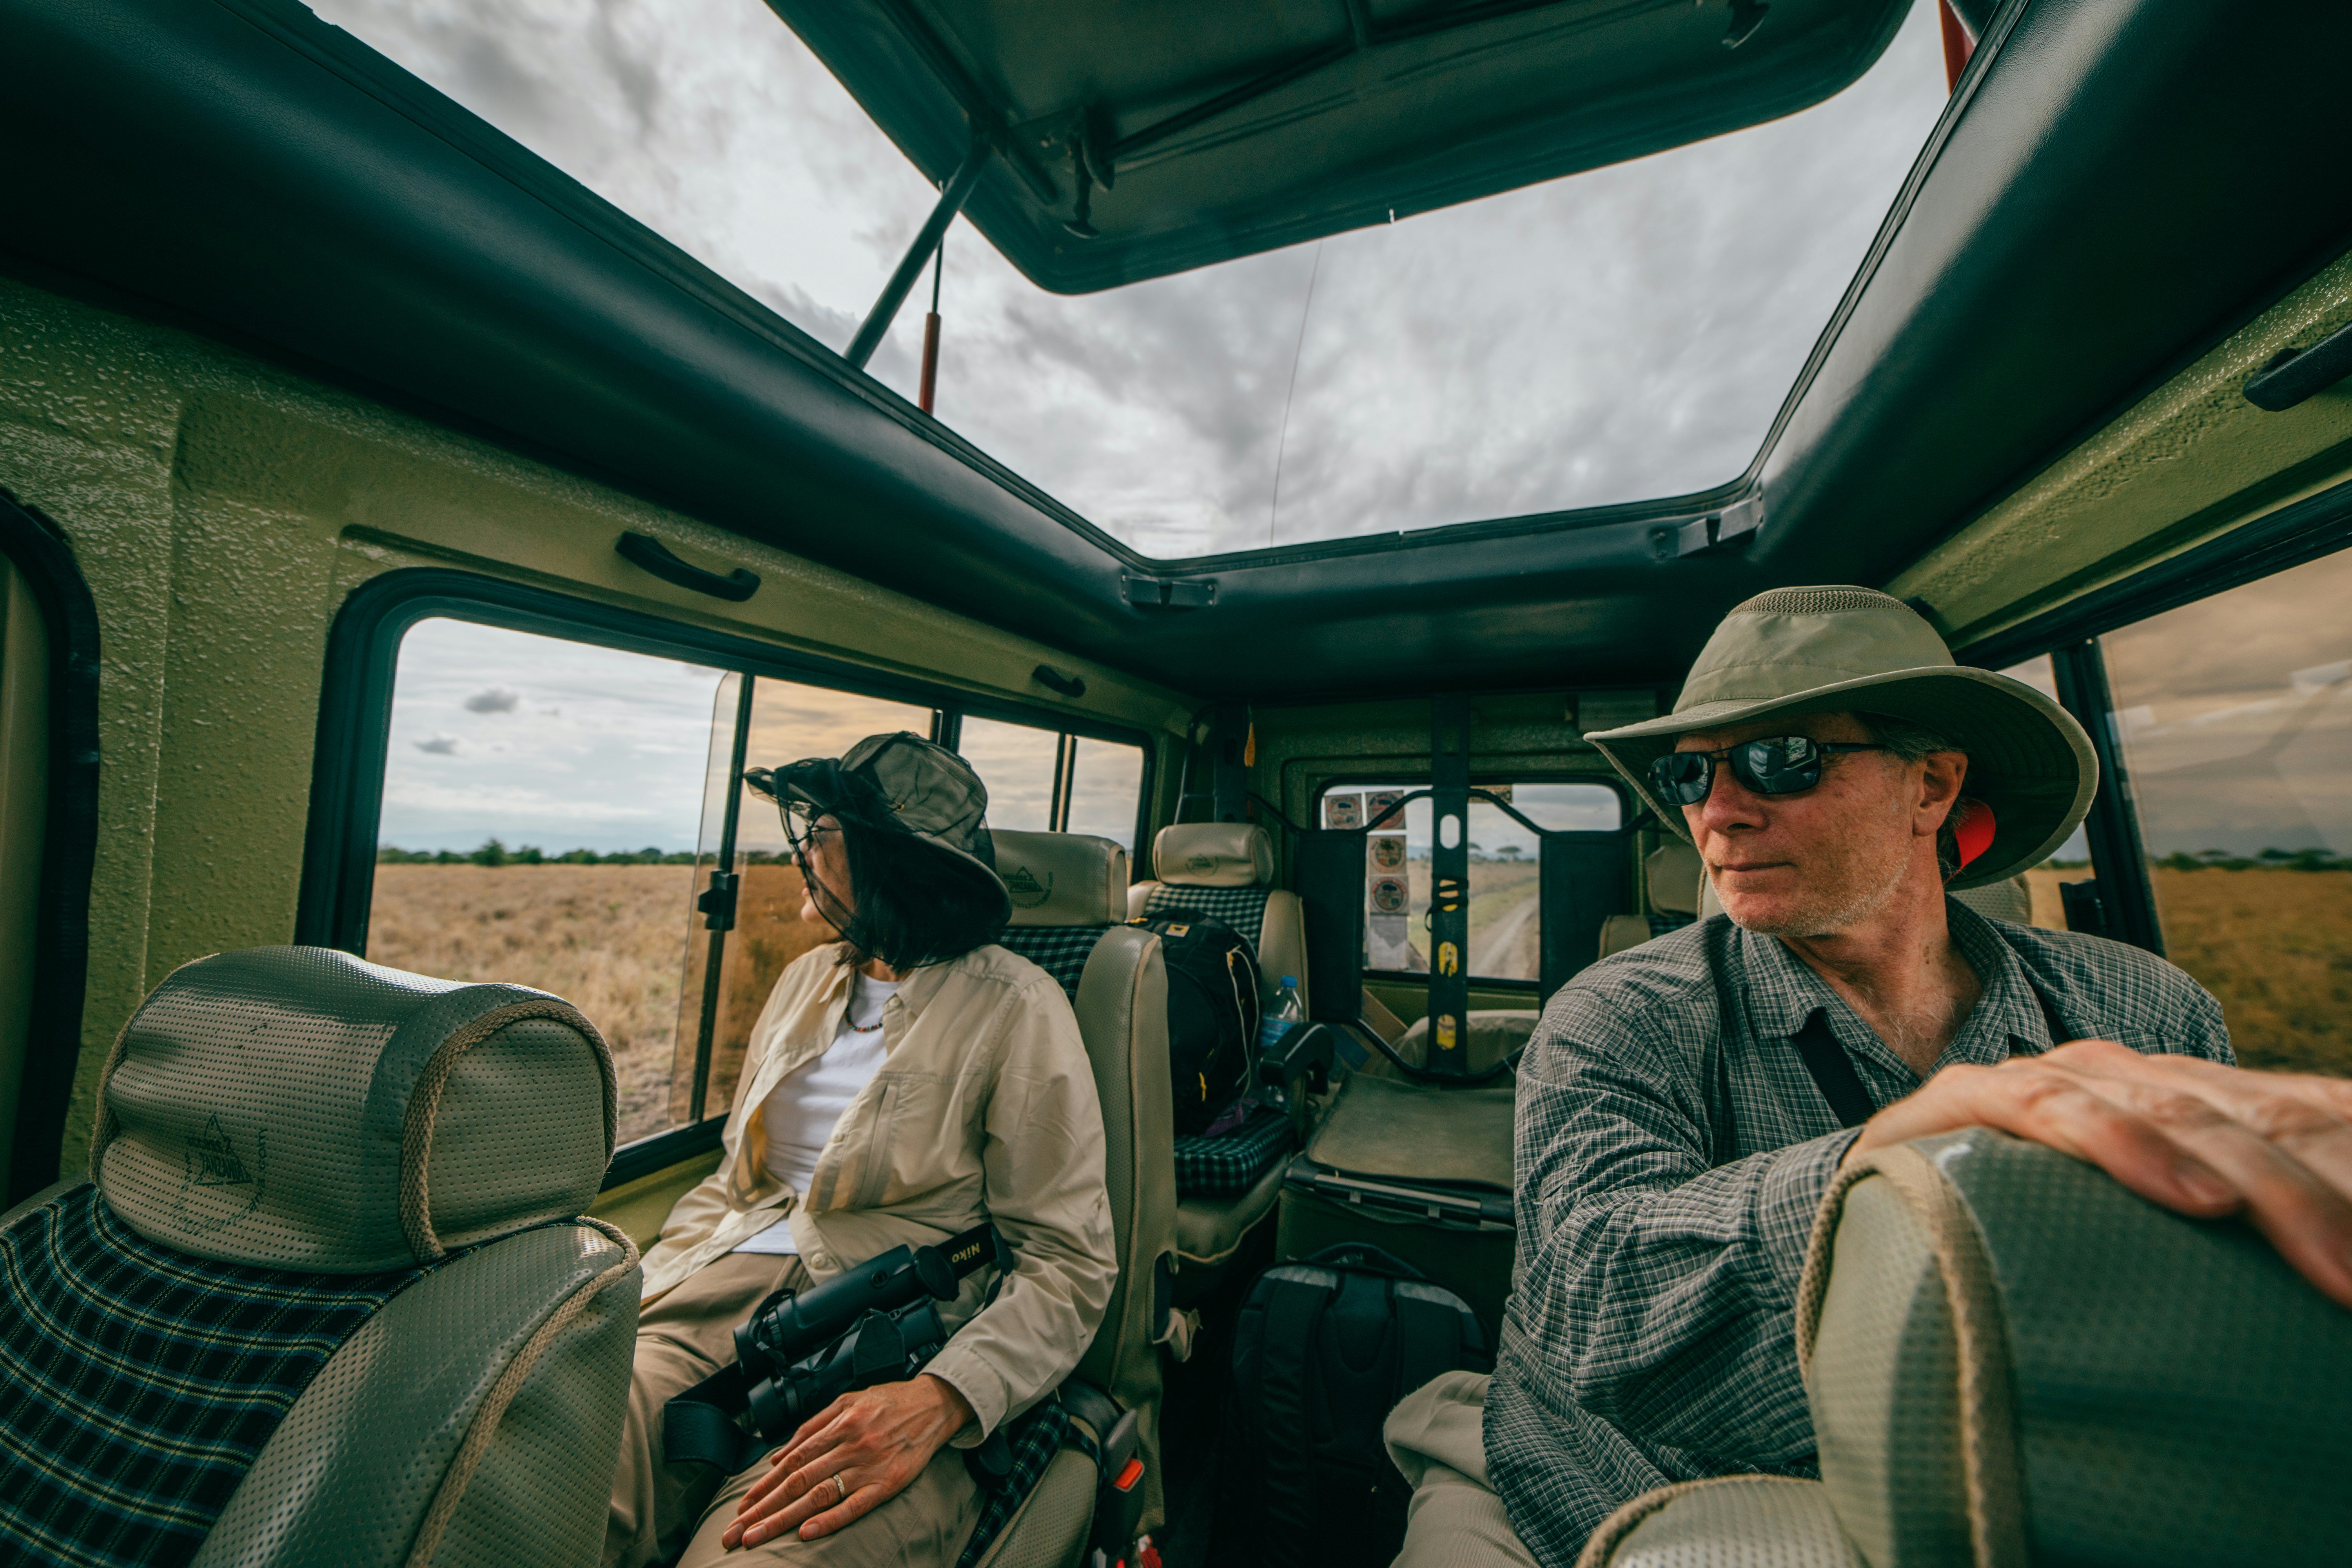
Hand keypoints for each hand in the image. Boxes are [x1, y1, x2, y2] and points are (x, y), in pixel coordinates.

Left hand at [721, 1374, 975, 1549]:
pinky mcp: (888, 1484)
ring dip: (783, 1520)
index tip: (741, 1507)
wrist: (934, 1404)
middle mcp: (850, 1445)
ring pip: (818, 1496)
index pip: (791, 1461)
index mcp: (838, 1424)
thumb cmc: (888, 1402)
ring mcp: (869, 1466)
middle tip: (736, 1533)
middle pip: (797, 1483)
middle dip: (762, 1510)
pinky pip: (855, 1506)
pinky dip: (829, 1521)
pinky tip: (805, 1533)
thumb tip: (778, 1456)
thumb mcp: (848, 1401)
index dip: (763, 1486)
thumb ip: (812, 1426)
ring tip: (757, 1538)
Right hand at [1843, 1039, 2351, 1308]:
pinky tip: (2194, 1197)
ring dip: (2264, 1187)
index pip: (2297, 1113)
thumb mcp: (2143, 1238)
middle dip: (2323, 1197)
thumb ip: (2223, 1233)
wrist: (1878, 1205)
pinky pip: (2058, 1109)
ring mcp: (2058, 1081)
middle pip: (2258, 1120)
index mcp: (2191, 1101)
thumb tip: (2330, 1280)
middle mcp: (2133, 1078)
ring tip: (2329, 1257)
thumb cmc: (2026, 1238)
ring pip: (2179, 1112)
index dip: (2349, 1168)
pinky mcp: (1977, 1096)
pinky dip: (2127, 1148)